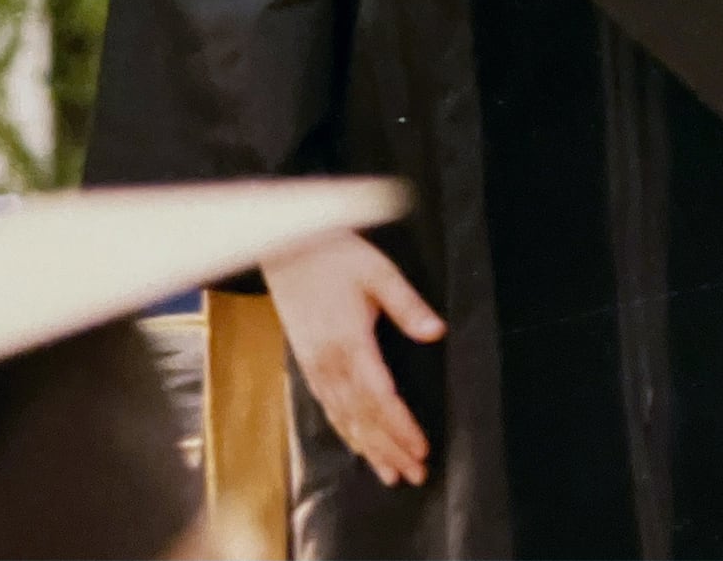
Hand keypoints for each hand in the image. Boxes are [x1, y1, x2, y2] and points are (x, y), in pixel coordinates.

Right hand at [262, 228, 444, 487]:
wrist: (286, 248)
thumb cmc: (335, 255)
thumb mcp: (378, 271)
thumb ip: (407, 305)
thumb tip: (437, 333)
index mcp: (350, 342)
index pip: (380, 397)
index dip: (401, 427)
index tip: (422, 449)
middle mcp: (330, 363)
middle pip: (364, 417)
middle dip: (391, 449)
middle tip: (416, 475)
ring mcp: (315, 366)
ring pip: (345, 418)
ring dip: (369, 449)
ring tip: (391, 475)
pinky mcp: (306, 363)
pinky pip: (328, 408)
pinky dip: (345, 431)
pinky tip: (357, 445)